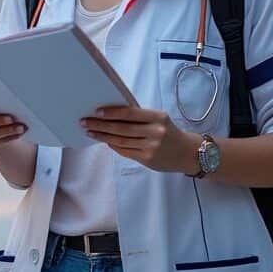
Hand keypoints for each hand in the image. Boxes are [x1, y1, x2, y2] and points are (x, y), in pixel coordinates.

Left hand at [81, 106, 199, 172]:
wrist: (188, 153)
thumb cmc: (169, 132)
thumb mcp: (159, 119)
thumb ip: (139, 117)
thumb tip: (112, 115)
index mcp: (157, 117)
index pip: (130, 113)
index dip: (111, 112)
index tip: (96, 112)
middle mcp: (155, 132)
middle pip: (122, 128)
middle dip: (100, 125)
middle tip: (85, 122)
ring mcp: (151, 147)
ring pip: (121, 141)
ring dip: (103, 136)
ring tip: (90, 132)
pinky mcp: (147, 159)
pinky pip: (125, 151)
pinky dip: (113, 145)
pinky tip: (104, 141)